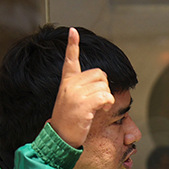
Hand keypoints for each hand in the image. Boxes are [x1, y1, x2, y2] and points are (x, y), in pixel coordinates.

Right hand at [48, 28, 114, 147]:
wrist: (60, 136)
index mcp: (67, 82)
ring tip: (99, 108)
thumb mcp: (71, 100)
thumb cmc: (69, 121)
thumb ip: (83, 89)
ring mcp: (76, 93)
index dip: (72, 45)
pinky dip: (108, 103)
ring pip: (104, 85)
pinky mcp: (83, 103)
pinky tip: (103, 110)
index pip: (70, 59)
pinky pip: (105, 96)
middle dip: (105, 86)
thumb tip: (101, 85)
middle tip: (100, 100)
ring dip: (107, 98)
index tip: (73, 31)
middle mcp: (71, 85)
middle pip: (100, 74)